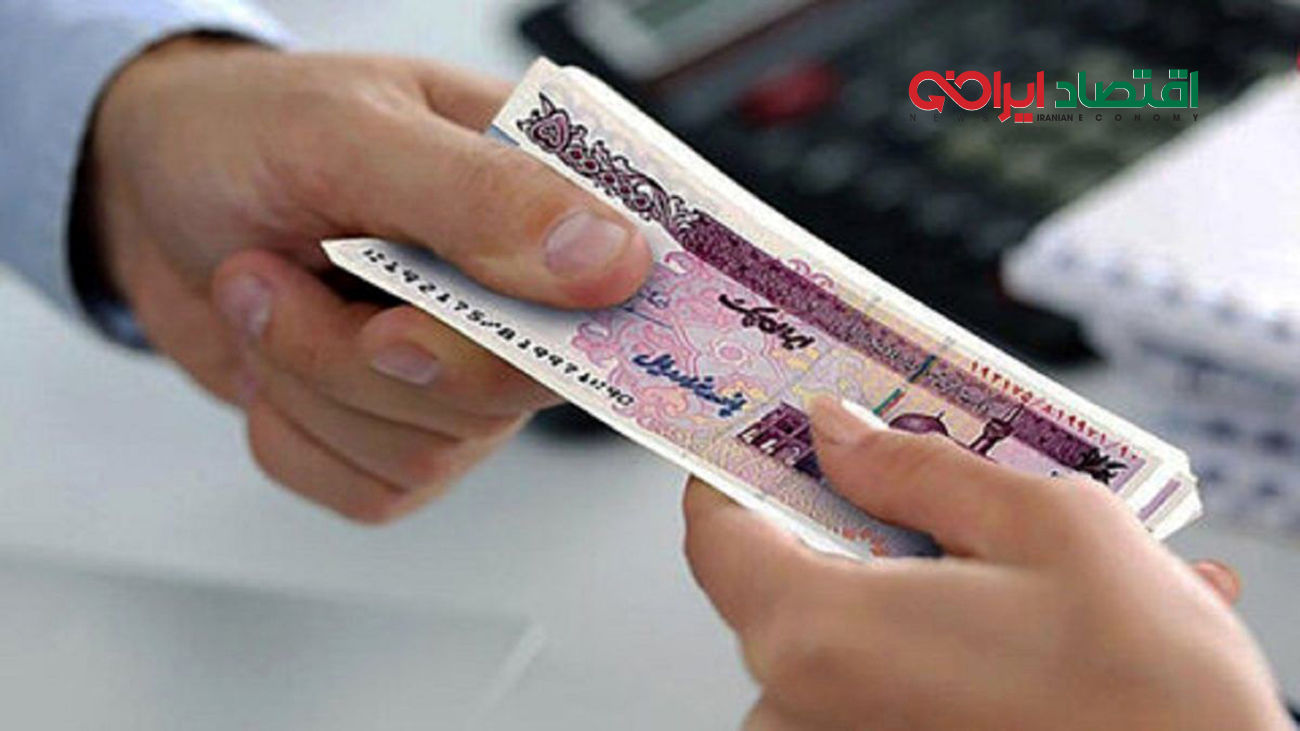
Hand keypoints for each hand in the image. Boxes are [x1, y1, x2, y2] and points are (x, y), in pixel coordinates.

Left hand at [84, 38, 650, 521]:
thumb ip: (481, 195)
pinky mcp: (403, 435)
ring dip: (311, 379)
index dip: (588, 327)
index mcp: (543, 194)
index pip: (627, 284)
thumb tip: (611, 260)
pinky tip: (274, 354)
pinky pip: (375, 489)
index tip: (477, 316)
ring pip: (433, 449)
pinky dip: (295, 433)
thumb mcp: (348, 133)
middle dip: (373, 353)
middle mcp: (523, 298)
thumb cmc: (246, 132)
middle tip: (290, 277)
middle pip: (516, 390)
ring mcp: (467, 375)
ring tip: (262, 287)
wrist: (147, 192)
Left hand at [684, 399, 1288, 729]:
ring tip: (1004, 556)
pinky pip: (873, 681)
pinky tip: (1016, 618)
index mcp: (816, 635)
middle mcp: (802, 706)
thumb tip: (836, 432)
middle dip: (846, 519)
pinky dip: (930, 639)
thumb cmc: (1151, 693)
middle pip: (780, 576)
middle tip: (916, 479)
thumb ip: (915, 470)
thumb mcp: (1044, 527)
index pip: (715, 531)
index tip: (773, 430)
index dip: (740, 468)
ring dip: (909, 581)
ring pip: (838, 629)